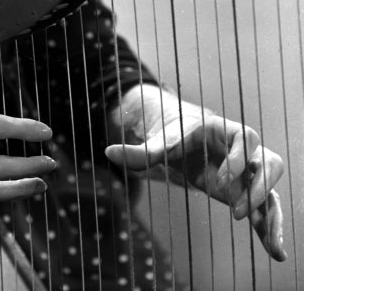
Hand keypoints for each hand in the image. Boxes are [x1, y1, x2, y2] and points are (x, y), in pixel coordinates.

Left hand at [104, 86, 285, 260]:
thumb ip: (137, 151)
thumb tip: (108, 152)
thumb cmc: (173, 137)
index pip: (244, 138)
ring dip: (272, 214)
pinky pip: (267, 210)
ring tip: (271, 244)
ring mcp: (248, 173)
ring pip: (272, 189)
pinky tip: (276, 254)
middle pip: (270, 162)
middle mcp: (243, 150)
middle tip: (237, 211)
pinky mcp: (248, 194)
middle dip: (259, 187)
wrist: (184, 143)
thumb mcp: (157, 144)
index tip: (221, 183)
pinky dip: (272, 229)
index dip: (237, 160)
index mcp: (223, 130)